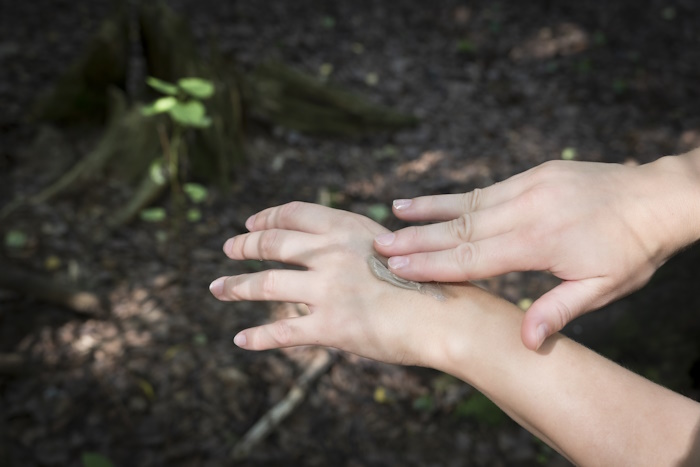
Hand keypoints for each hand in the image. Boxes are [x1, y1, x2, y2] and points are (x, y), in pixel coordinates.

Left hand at [209, 202, 449, 365]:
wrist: (445, 316)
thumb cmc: (428, 282)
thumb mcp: (390, 245)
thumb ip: (356, 245)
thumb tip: (329, 247)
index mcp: (347, 227)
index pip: (294, 214)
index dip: (266, 216)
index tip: (250, 222)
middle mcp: (330, 253)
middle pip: (271, 244)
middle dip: (244, 246)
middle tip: (228, 249)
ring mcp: (327, 289)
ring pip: (265, 286)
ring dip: (235, 288)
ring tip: (218, 289)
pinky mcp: (329, 326)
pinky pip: (282, 332)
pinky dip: (257, 337)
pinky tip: (240, 340)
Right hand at [374, 156, 699, 349]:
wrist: (659, 196)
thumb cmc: (633, 249)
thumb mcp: (605, 288)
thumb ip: (560, 310)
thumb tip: (524, 340)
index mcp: (541, 242)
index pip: (474, 257)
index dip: (433, 264)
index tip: (398, 267)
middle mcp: (527, 209)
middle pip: (460, 227)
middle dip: (416, 238)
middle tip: (378, 243)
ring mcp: (529, 186)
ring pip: (468, 202)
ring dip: (428, 210)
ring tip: (393, 212)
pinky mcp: (533, 173)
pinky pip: (485, 188)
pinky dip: (455, 197)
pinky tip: (434, 200)